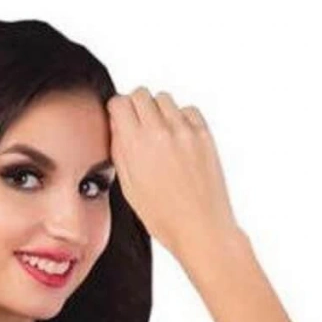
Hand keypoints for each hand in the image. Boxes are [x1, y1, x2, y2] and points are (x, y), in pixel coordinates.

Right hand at [106, 88, 238, 260]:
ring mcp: (185, 130)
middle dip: (136, 106)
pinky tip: (179, 140)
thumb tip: (118, 126)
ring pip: (164, 99)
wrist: (201, 228)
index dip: (117, 111)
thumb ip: (120, 151)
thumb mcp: (129, 188)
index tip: (120, 119)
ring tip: (161, 136)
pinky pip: (188, 110)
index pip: (120, 102)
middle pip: (141, 94)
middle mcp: (160, 132)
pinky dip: (181, 118)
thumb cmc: (165, 217)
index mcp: (136, 145)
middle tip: (139, 126)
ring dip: (159, 111)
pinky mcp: (204, 134)